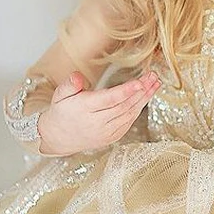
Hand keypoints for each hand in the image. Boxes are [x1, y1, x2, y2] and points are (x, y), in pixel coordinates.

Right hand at [37, 69, 160, 156]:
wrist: (59, 137)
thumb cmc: (62, 112)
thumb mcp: (60, 95)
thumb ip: (69, 84)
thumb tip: (77, 76)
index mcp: (84, 109)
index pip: (109, 100)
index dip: (126, 91)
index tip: (140, 82)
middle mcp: (97, 123)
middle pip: (123, 105)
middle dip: (141, 90)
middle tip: (152, 76)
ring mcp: (106, 132)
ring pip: (129, 114)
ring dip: (144, 98)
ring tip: (154, 83)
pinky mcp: (112, 137)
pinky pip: (129, 122)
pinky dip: (138, 108)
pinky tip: (146, 96)